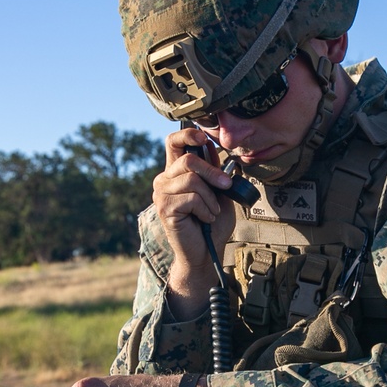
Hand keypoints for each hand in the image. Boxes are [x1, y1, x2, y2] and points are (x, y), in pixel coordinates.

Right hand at [154, 126, 236, 313]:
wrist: (207, 251)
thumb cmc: (212, 223)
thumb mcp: (219, 192)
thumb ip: (214, 170)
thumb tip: (210, 146)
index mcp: (176, 173)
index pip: (173, 143)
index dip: (187, 135)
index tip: (203, 139)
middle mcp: (164, 180)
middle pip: (188, 160)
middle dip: (213, 173)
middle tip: (226, 187)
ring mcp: (161, 194)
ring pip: (192, 180)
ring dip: (210, 198)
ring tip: (211, 211)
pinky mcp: (164, 209)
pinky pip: (191, 198)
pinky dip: (205, 209)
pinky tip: (204, 218)